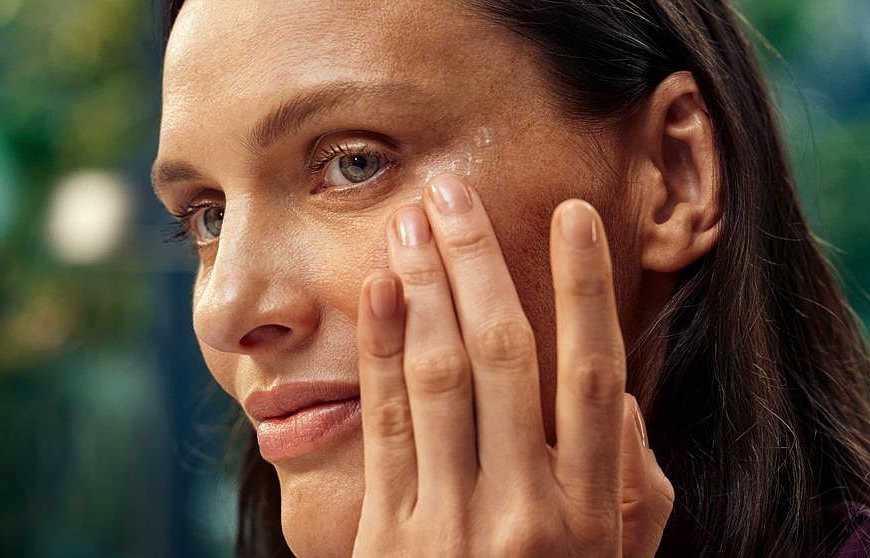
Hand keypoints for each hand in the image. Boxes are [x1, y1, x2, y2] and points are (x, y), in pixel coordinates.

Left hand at [353, 174, 673, 556]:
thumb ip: (633, 490)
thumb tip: (617, 398)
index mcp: (589, 512)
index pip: (591, 374)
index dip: (582, 287)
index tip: (572, 214)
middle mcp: (523, 509)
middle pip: (501, 357)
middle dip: (477, 263)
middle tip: (455, 192)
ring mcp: (449, 522)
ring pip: (436, 378)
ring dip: (423, 288)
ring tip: (412, 221)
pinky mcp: (385, 535)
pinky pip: (383, 425)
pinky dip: (380, 350)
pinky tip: (381, 292)